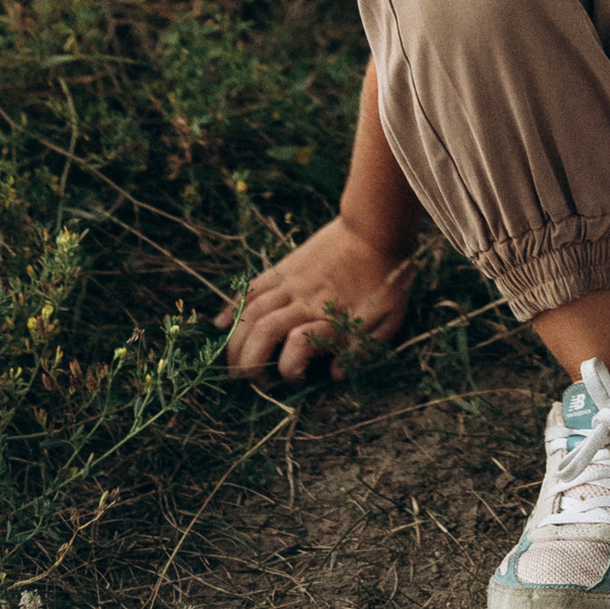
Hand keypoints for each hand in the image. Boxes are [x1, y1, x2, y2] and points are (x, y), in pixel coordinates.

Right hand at [219, 214, 414, 383]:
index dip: (289, 371)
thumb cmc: (387, 277)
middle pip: (263, 333)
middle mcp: (305, 302)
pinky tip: (220, 323)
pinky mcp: (283, 268)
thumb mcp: (389, 318)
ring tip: (232, 363)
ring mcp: (290, 283)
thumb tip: (333, 375)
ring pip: (251, 312)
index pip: (298, 348)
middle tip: (249, 380)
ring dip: (235, 341)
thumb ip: (364, 350)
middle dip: (248, 363)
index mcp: (332, 318)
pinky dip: (232, 306)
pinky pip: (251, 287)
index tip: (295, 380)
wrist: (376, 228)